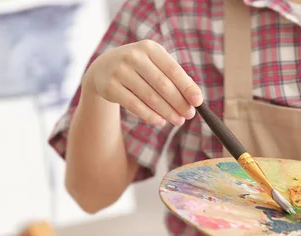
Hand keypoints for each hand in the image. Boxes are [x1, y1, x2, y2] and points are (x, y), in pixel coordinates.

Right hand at [83, 40, 202, 126]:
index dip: (187, 87)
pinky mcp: (110, 87)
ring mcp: (120, 71)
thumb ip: (173, 78)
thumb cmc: (138, 68)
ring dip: (167, 112)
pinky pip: (135, 105)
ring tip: (178, 121)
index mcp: (150, 48)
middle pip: (163, 85)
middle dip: (179, 102)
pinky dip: (150, 116)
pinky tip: (161, 122)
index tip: (198, 102)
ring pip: (150, 97)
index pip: (173, 70)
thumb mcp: (154, 65)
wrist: (102, 69)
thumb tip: (195, 98)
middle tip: (189, 115)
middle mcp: (134, 56)